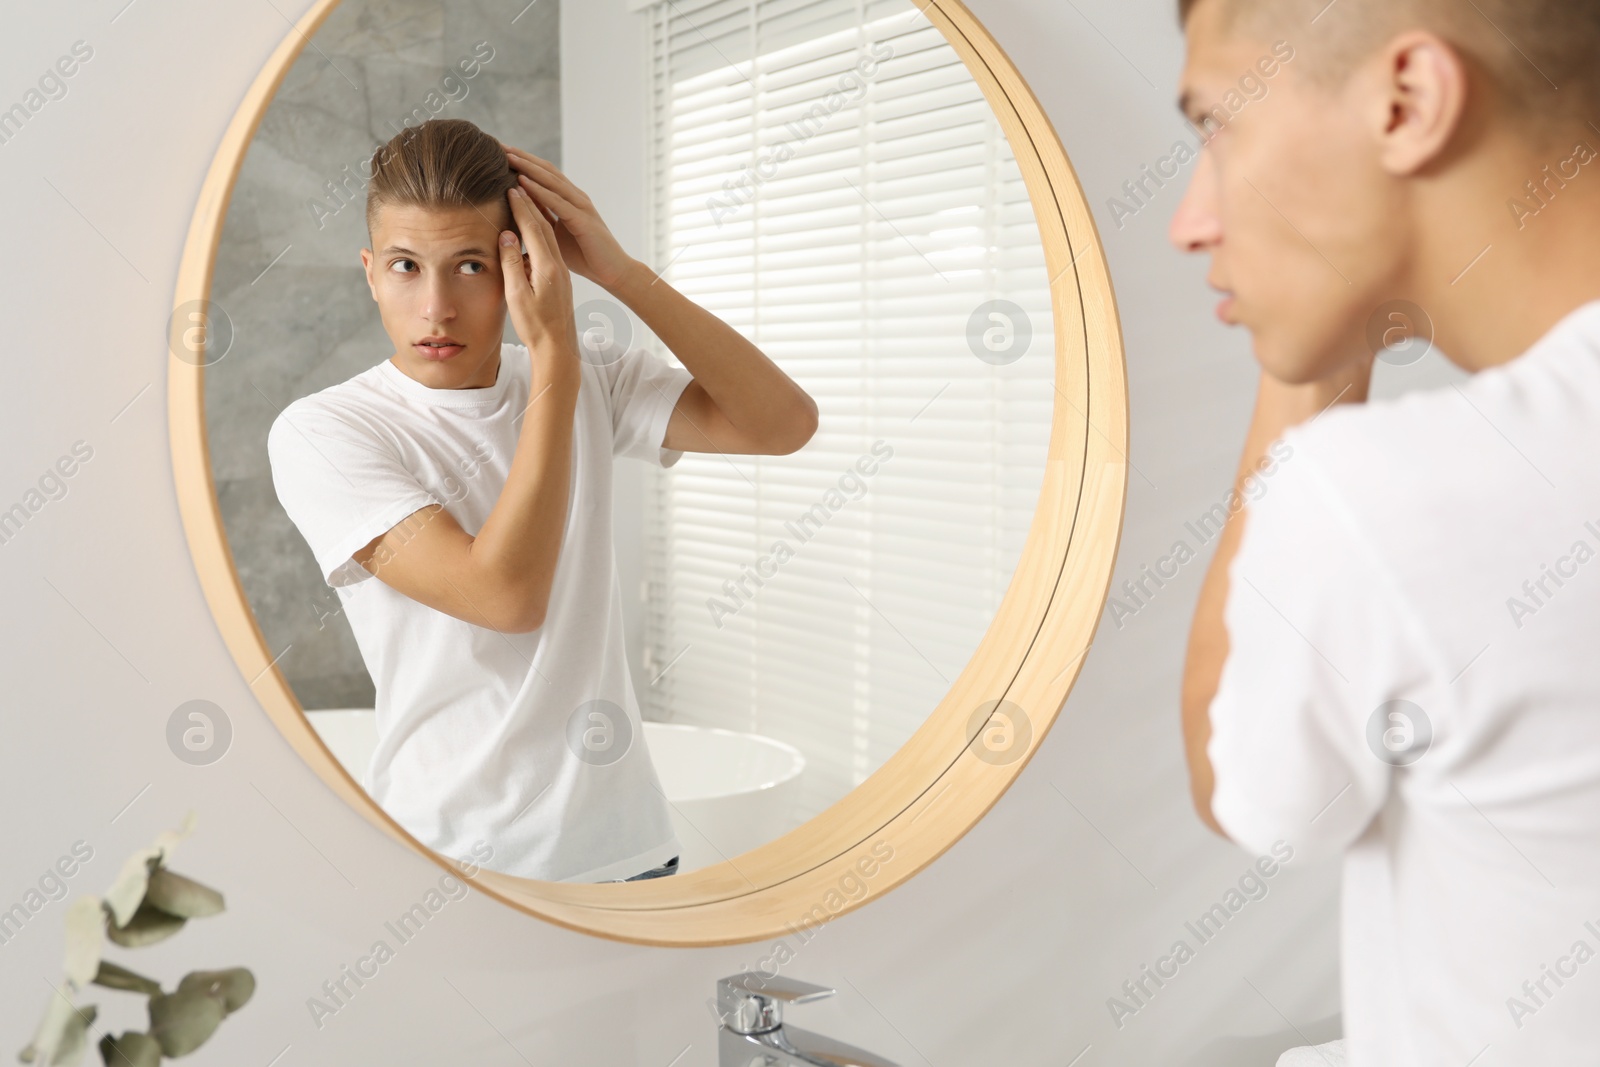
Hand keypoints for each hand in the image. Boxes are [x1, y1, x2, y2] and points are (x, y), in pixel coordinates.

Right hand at [500, 183, 577, 363]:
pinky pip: (547, 244)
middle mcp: (556, 264)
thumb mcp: (517, 296)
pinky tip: (530, 224)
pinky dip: (538, 228)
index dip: (521, 204)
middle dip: (529, 199)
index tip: (510, 184)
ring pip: (546, 232)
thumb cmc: (535, 325)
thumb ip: (512, 263)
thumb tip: (507, 234)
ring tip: (522, 192)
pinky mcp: (557, 275)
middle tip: (516, 178)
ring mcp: (559, 269)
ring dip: (534, 210)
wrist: (558, 346)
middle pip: (542, 223)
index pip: (533, 226)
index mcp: (547, 266)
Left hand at [501, 142, 634, 288]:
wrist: (612, 272)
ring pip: (551, 181)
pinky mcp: (583, 221)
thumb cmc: (584, 255)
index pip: (543, 174)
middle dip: (522, 157)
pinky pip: (558, 202)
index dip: (523, 162)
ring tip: (508, 157)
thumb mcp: (555, 234)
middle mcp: (575, 197)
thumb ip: (540, 219)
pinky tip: (522, 182)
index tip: (499, 153)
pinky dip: (539, 191)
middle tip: (499, 145)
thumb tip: (516, 212)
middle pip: (546, 170)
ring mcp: (581, 207)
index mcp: (569, 199)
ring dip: (528, 168)